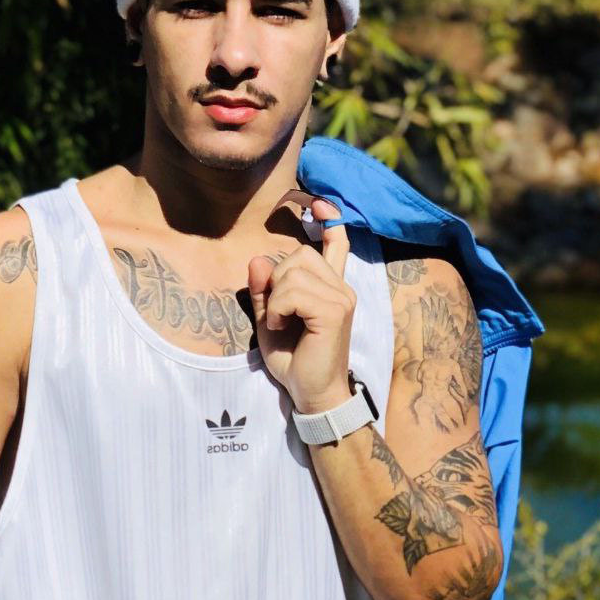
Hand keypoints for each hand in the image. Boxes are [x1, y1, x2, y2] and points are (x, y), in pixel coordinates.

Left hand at [247, 198, 355, 413]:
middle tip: (277, 313)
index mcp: (330, 287)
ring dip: (275, 297)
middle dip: (276, 280)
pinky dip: (277, 308)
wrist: (311, 394)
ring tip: (280, 322)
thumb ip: (264, 291)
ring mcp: (341, 297)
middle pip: (298, 254)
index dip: (329, 221)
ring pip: (293, 271)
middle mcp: (341, 287)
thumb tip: (257, 260)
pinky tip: (281, 326)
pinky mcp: (335, 310)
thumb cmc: (294, 360)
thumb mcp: (269, 320)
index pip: (336, 245)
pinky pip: (293, 291)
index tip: (319, 204)